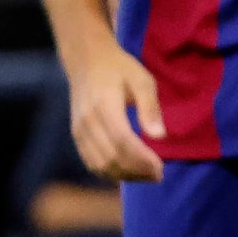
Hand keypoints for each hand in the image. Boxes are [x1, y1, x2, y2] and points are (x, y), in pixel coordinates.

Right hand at [68, 33, 165, 182]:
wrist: (87, 60)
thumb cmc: (120, 68)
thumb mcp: (142, 80)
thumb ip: (150, 108)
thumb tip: (160, 137)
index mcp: (104, 106)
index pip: (122, 142)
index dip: (141, 160)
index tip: (160, 168)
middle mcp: (87, 121)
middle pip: (111, 158)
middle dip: (136, 172)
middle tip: (158, 175)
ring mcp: (79, 130)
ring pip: (100, 165)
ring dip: (125, 176)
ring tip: (147, 176)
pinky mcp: (77, 136)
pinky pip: (91, 162)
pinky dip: (110, 173)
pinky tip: (129, 172)